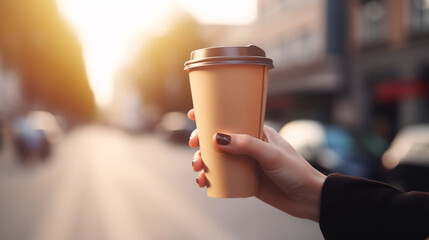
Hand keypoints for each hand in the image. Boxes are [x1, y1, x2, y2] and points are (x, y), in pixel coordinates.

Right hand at [188, 109, 325, 221]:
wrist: (307, 198)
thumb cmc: (295, 170)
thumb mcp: (271, 154)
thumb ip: (246, 145)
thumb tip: (217, 138)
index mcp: (256, 131)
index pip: (231, 118)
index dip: (211, 115)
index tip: (193, 114)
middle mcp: (248, 145)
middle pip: (217, 139)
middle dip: (201, 141)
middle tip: (194, 146)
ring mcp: (244, 163)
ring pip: (216, 158)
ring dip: (202, 161)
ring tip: (198, 169)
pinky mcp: (244, 180)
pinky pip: (221, 177)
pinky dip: (209, 178)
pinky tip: (203, 182)